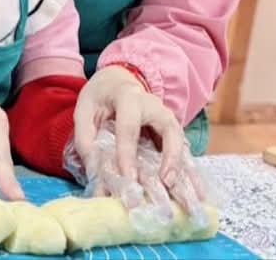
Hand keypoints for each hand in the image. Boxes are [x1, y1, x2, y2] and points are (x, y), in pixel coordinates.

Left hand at [73, 66, 185, 184]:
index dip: (128, 153)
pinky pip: (183, 150)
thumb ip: (85, 137)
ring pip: (181, 141)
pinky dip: (188, 170)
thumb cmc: (100, 98)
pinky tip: (191, 189)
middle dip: (170, 157)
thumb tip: (94, 170)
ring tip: (184, 191)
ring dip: (184, 167)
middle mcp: (154, 106)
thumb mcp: (84, 110)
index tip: (128, 179)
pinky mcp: (172, 130)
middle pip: (168, 130)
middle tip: (166, 183)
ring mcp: (167, 117)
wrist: (116, 82)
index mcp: (127, 98)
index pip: (129, 126)